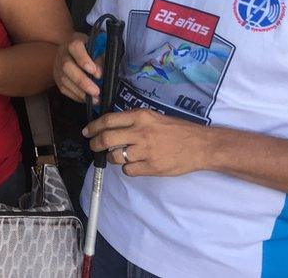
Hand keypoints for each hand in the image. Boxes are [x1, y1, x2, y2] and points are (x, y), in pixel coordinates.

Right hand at [53, 33, 102, 103]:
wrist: (75, 50)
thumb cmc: (92, 49)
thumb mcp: (99, 47)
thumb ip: (101, 58)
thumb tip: (101, 73)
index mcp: (73, 42)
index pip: (75, 47)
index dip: (83, 59)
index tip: (95, 71)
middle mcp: (62, 53)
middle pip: (67, 66)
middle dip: (82, 81)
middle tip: (96, 91)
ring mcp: (57, 66)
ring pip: (64, 80)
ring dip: (80, 92)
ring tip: (95, 99)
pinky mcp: (56, 77)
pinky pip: (63, 88)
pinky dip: (76, 96)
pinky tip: (87, 99)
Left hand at [84, 109, 210, 176]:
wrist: (201, 145)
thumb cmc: (178, 130)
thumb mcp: (154, 117)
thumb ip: (133, 120)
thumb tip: (110, 125)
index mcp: (141, 117)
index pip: (108, 120)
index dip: (93, 127)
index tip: (87, 131)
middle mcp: (141, 132)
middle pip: (106, 139)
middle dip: (95, 144)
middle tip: (93, 146)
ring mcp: (146, 151)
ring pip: (115, 157)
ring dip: (112, 158)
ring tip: (117, 156)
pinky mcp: (151, 167)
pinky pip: (128, 170)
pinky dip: (128, 168)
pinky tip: (134, 164)